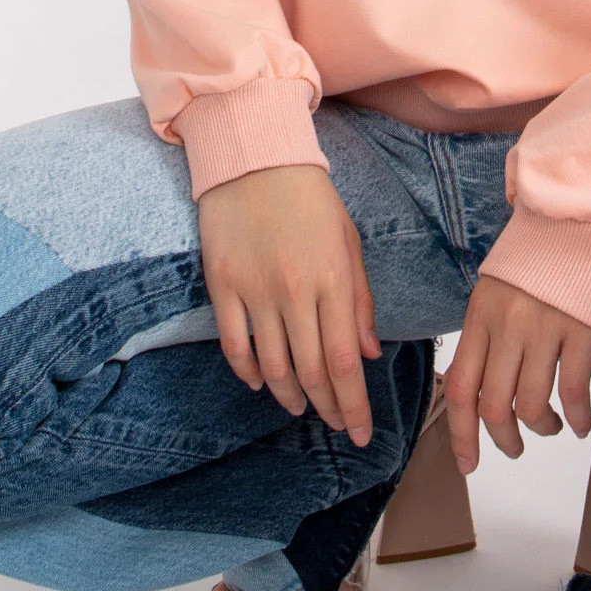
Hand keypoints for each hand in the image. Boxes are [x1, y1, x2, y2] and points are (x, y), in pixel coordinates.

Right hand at [196, 163, 382, 446]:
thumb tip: (367, 355)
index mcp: (333, 278)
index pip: (345, 361)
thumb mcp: (349, 242)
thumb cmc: (311, 199)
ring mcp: (255, 289)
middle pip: (313, 370)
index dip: (353, 404)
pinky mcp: (223, 284)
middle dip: (329, 408)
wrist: (256, 157)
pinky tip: (262, 383)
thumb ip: (360, 301)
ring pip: (274, 365)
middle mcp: (295, 290)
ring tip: (302, 408)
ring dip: (290, 396)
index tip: (360, 432)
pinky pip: (235, 344)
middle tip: (338, 427)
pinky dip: (249, 372)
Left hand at [443, 276, 590, 474]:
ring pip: (532, 405)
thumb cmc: (535, 261)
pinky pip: (573, 390)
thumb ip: (483, 337)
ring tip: (550, 427)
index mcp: (479, 317)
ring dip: (541, 429)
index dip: (461, 435)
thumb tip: (476, 394)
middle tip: (513, 448)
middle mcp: (506, 325)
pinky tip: (579, 423)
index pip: (460, 389)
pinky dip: (576, 417)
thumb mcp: (493, 292)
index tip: (467, 463)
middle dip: (503, 440)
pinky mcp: (580, 330)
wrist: (577, 221)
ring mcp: (543, 327)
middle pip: (493, 406)